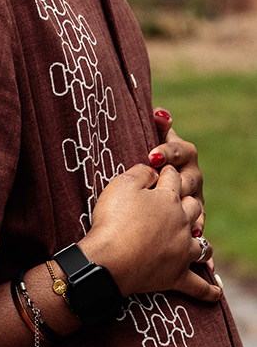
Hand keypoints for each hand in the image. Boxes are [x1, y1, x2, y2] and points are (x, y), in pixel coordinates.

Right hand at [82, 163, 220, 303]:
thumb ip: (141, 172)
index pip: (173, 178)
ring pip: (203, 244)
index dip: (166, 172)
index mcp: (168, 199)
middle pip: (193, 207)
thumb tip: (154, 170)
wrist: (110, 260)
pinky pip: (199, 286)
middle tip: (177, 200)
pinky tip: (216, 293)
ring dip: (202, 240)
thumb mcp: (121, 184)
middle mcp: (182, 223)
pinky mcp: (178, 276)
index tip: (162, 170)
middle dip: (187, 200)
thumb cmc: (113, 219)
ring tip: (198, 239)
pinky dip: (209, 291)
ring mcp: (183, 251)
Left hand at [151, 108, 204, 235]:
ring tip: (170, 211)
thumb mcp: (149, 141)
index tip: (151, 154)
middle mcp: (192, 176)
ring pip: (195, 203)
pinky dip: (196, 230)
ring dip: (185, 207)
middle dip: (174, 180)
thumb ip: (157, 126)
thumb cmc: (149, 160)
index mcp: (183, 154)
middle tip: (158, 183)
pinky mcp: (193, 218)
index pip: (181, 150)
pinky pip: (197, 225)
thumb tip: (160, 112)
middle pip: (190, 178)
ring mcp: (194, 198)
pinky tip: (193, 234)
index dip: (168, 151)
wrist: (150, 189)